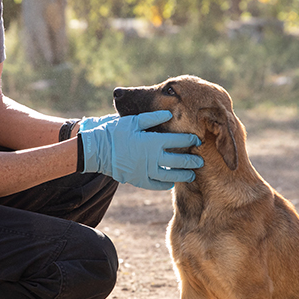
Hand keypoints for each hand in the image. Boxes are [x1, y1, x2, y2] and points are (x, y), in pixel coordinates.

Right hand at [80, 110, 202, 189]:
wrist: (97, 149)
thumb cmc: (116, 131)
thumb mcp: (134, 121)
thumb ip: (153, 118)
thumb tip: (170, 114)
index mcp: (153, 141)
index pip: (178, 141)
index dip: (190, 140)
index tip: (198, 140)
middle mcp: (152, 158)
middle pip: (178, 161)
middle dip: (191, 161)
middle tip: (201, 161)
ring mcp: (145, 171)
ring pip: (169, 175)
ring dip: (182, 175)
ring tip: (191, 175)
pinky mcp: (138, 180)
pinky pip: (155, 185)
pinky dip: (164, 184)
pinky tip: (171, 182)